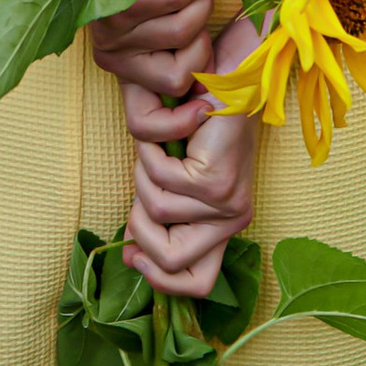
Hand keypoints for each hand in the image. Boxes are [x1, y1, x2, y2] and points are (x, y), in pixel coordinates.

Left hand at [87, 0, 217, 112]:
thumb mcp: (158, 30)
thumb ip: (185, 53)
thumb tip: (215, 83)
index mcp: (126, 74)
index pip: (145, 123)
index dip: (178, 124)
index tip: (206, 108)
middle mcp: (115, 59)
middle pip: (182, 75)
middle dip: (204, 39)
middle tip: (202, 6)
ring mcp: (111, 32)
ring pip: (182, 34)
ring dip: (202, 3)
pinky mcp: (114, 0)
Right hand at [122, 95, 257, 300]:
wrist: (227, 81)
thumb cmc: (198, 128)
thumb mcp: (174, 182)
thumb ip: (158, 219)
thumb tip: (132, 255)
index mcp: (225, 226)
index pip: (199, 283)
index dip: (159, 279)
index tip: (133, 255)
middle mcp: (233, 220)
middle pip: (172, 262)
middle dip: (140, 232)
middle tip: (141, 194)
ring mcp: (226, 203)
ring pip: (155, 213)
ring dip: (142, 178)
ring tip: (157, 152)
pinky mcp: (215, 181)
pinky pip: (159, 182)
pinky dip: (148, 156)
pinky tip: (162, 139)